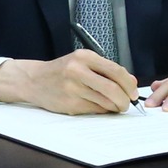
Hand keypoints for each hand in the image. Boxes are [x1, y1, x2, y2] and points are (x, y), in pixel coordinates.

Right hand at [0, 50, 137, 114]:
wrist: (34, 80)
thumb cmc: (62, 71)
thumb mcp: (83, 62)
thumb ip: (107, 70)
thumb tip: (132, 81)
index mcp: (84, 57)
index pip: (116, 71)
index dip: (129, 85)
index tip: (133, 92)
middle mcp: (78, 71)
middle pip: (113, 89)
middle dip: (125, 100)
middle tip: (127, 104)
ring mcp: (73, 88)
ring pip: (105, 102)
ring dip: (115, 107)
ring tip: (114, 106)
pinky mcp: (69, 104)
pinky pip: (94, 110)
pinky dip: (101, 110)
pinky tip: (98, 106)